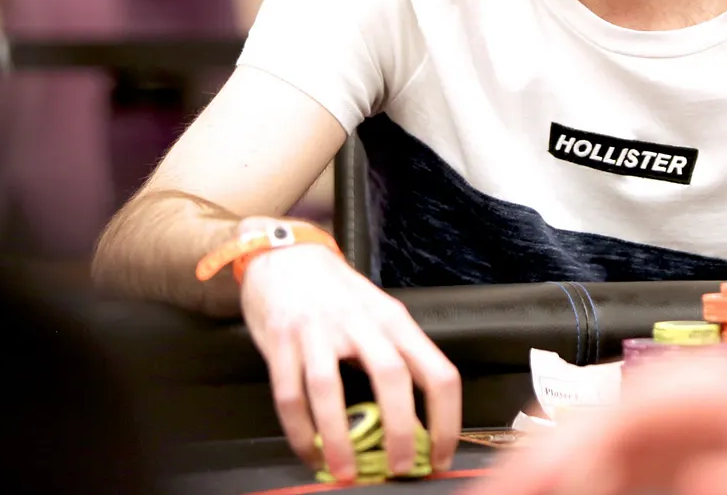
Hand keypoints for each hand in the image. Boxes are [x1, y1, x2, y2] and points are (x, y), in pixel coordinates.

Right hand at [237, 219, 460, 482]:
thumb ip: (395, 356)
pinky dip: (299, 431)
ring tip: (345, 472)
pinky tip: (309, 452)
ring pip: (330, 390)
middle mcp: (360, 322)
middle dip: (399, 432)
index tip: (440, 456)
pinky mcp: (281, 340)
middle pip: (391, 378)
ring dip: (339, 439)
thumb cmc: (335, 291)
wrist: (283, 254)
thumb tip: (415, 424)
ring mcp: (317, 330)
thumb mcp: (377, 313)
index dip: (445, 420)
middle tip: (399, 470)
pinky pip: (290, 393)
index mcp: (394, 320)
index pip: (437, 371)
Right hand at [472, 354, 726, 494]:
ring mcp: (671, 434)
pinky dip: (585, 488)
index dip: (559, 457)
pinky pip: (614, 478)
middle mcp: (674, 404)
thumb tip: (704, 483)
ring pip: (587, 456)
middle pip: (581, 433)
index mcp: (698, 391)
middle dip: (533, 468)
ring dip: (554, 480)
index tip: (524, 487)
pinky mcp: (676, 464)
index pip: (607, 421)